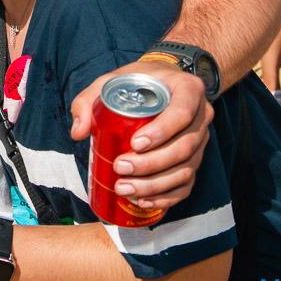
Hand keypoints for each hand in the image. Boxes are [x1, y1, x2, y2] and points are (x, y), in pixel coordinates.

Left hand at [69, 62, 212, 210]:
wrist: (164, 83)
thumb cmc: (139, 81)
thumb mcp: (112, 79)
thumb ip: (89, 99)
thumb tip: (79, 131)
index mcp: (189, 90)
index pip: (182, 114)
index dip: (161, 132)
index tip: (134, 144)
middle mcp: (202, 116)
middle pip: (183, 148)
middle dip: (151, 164)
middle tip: (120, 168)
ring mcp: (201, 142)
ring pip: (186, 170)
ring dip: (155, 185)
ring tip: (125, 188)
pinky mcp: (195, 161)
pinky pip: (187, 185)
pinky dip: (166, 197)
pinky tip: (143, 201)